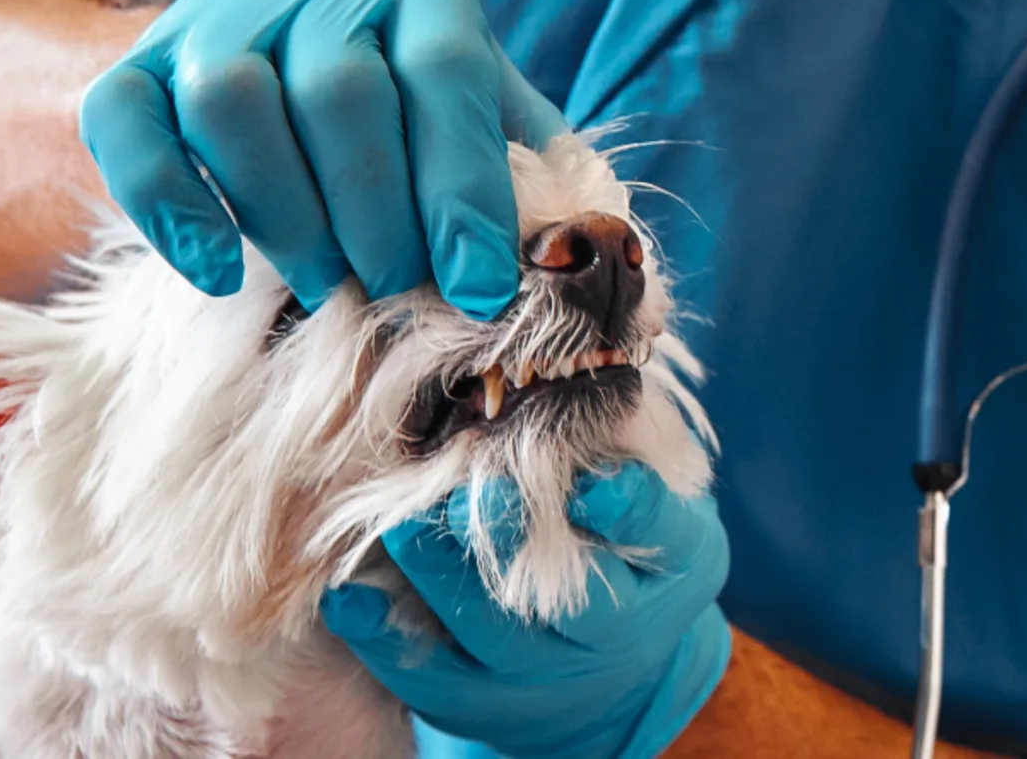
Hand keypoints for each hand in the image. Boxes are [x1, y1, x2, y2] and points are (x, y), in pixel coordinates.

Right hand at [75, 0, 568, 316]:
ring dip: (283, 212)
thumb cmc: (425, 114)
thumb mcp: (494, 118)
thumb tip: (570, 251)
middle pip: (337, 87)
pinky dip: (167, 204)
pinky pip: (122, 120)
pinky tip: (217, 272)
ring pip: (231, 97)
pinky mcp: (137, 60)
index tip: (477, 285)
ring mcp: (214, 8)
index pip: (444, 69)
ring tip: (324, 283)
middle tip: (395, 290)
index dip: (463, 187)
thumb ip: (533, 168)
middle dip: (375, 214)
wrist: (307, 65)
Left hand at [321, 463, 732, 758]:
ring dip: (443, 578)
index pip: (662, 531)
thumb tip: (586, 329)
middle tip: (480, 488)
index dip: (631, 510)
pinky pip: (426, 674)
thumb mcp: (658, 482)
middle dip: (520, 540)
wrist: (605, 662)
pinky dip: (384, 633)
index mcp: (677, 564)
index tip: (596, 483)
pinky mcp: (476, 698)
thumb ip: (626, 428)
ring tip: (401, 526)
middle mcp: (619, 632)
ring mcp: (546, 673)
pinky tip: (349, 595)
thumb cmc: (628, 534)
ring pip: (492, 636)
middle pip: (576, 601)